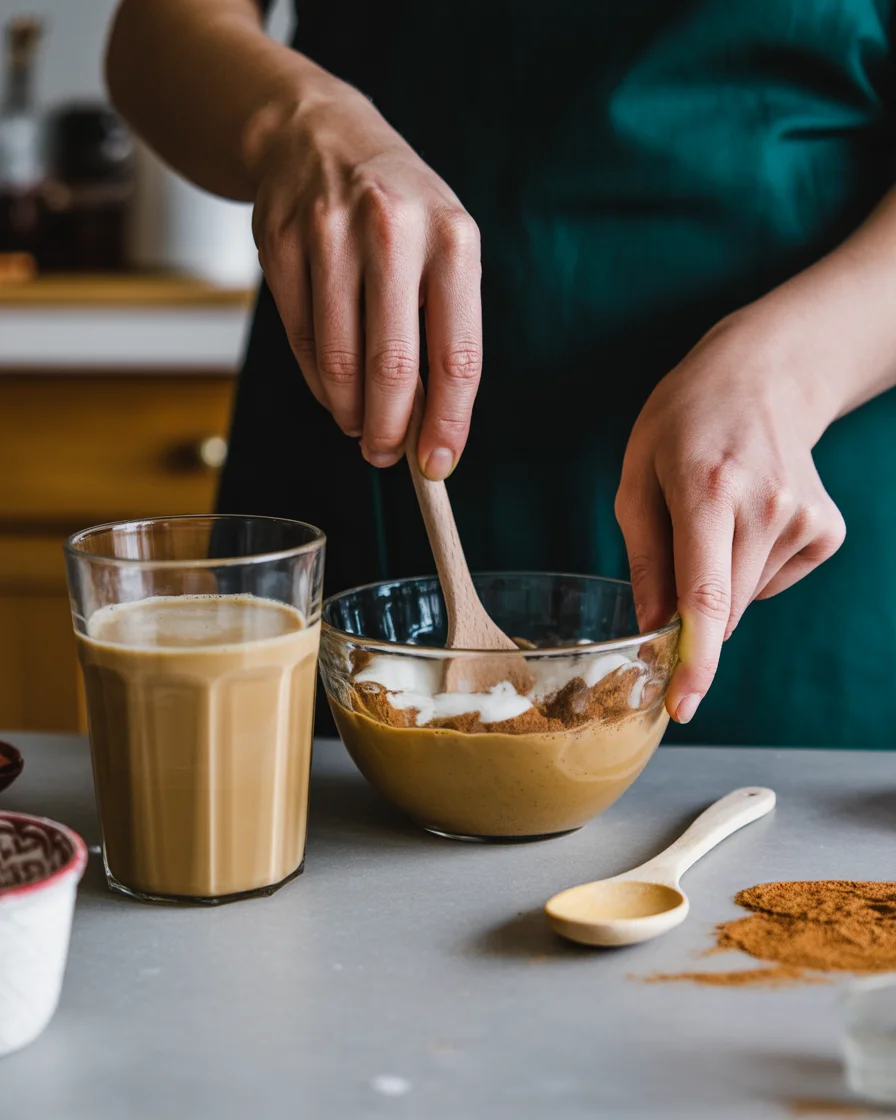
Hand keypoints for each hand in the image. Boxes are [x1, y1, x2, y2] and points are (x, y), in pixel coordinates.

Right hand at [248, 85, 481, 478]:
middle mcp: (393, 233)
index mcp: (452, 241)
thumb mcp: (444, 250)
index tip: (437, 464)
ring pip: (338, 361)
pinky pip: (300, 340)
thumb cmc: (399, 210)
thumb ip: (443, 330)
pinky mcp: (280, 245)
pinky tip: (333, 390)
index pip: (456, 356)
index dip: (447, 423)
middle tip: (386, 456)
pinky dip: (318, 381)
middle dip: (389, 431)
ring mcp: (329, 235)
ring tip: (360, 426)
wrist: (321, 135)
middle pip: (392, 368)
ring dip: (350, 412)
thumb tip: (429, 426)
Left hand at [615, 310, 845, 723]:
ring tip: (715, 515)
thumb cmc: (684, 423)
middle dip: (691, 615)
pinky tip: (747, 519)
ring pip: (746, 598)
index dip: (695, 658)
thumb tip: (652, 630)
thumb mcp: (637, 477)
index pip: (706, 593)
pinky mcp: (827, 530)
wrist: (763, 377)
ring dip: (720, 579)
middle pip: (724, 608)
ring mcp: (805, 518)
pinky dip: (749, 567)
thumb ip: (645, 558)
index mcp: (707, 489)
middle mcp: (766, 506)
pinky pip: (771, 582)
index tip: (683, 705)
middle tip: (675, 563)